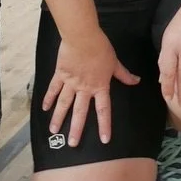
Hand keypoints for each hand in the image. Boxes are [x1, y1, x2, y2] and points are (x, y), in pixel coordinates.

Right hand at [43, 29, 139, 146]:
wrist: (82, 36)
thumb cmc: (100, 48)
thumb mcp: (114, 62)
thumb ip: (123, 74)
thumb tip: (137, 80)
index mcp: (99, 86)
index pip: (103, 110)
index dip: (105, 125)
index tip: (104, 140)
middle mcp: (84, 89)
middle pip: (80, 112)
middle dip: (76, 129)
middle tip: (71, 143)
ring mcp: (71, 82)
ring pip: (64, 104)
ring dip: (58, 118)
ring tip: (53, 131)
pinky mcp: (60, 74)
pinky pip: (54, 88)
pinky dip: (48, 98)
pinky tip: (44, 108)